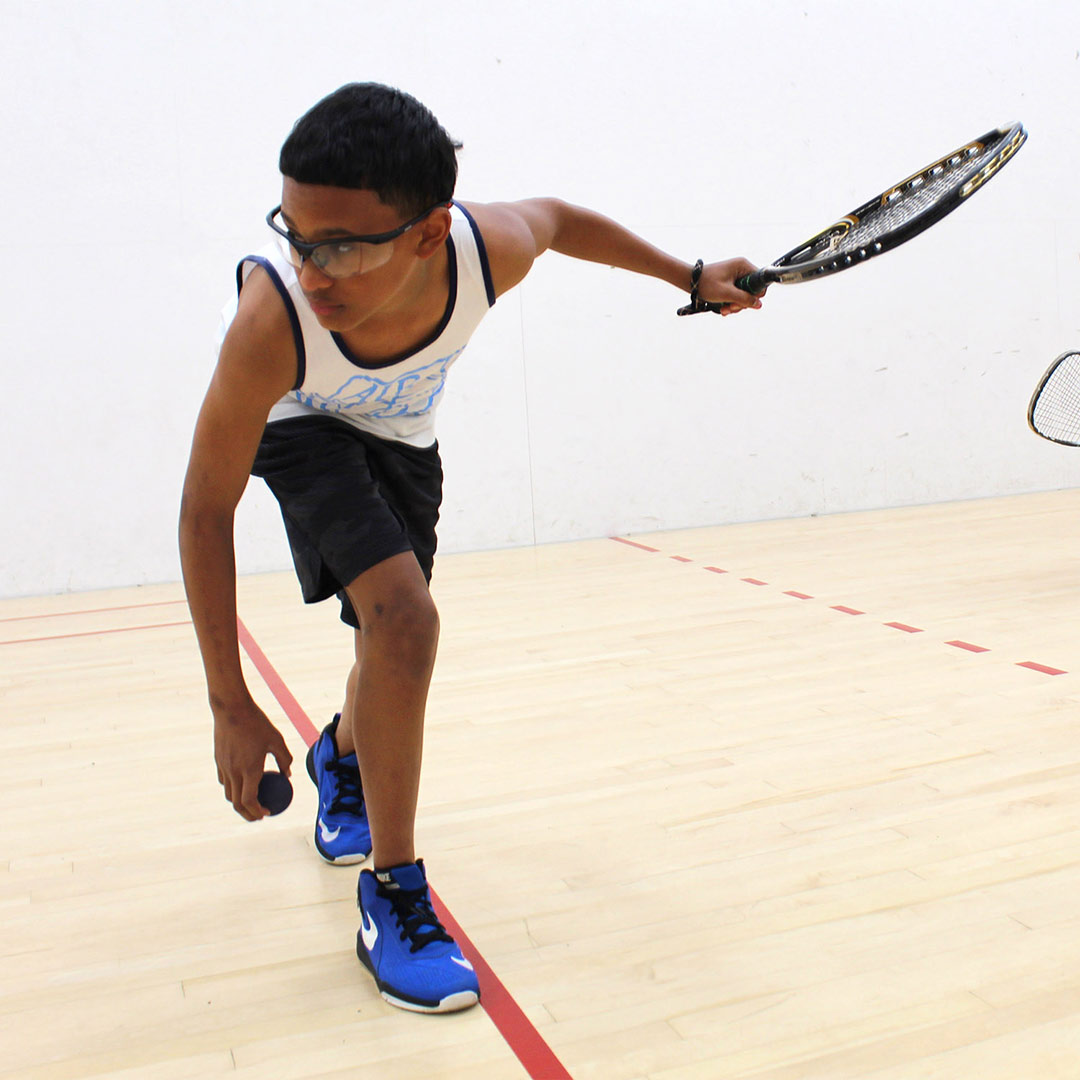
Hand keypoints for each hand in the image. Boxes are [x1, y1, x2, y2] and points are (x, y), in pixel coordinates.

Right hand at [213, 699, 292, 820]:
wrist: (231, 708)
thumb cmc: (256, 722)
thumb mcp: (276, 739)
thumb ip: (284, 759)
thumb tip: (288, 775)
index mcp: (249, 769)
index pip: (249, 801)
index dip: (257, 812)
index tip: (267, 813)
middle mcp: (234, 771)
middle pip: (236, 803)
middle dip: (247, 814)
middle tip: (259, 815)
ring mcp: (223, 766)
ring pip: (228, 793)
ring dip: (239, 802)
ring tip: (251, 802)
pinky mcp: (218, 760)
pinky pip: (224, 780)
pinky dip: (232, 787)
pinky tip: (241, 783)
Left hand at [696, 257, 763, 314]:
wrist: (690, 282)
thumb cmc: (707, 284)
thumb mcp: (726, 293)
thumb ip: (744, 299)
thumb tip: (758, 304)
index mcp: (743, 266)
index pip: (759, 282)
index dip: (754, 295)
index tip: (743, 302)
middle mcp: (742, 269)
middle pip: (752, 291)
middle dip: (741, 303)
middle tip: (730, 308)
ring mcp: (736, 276)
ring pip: (744, 296)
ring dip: (734, 305)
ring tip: (723, 310)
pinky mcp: (731, 283)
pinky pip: (737, 295)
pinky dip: (730, 303)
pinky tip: (722, 308)